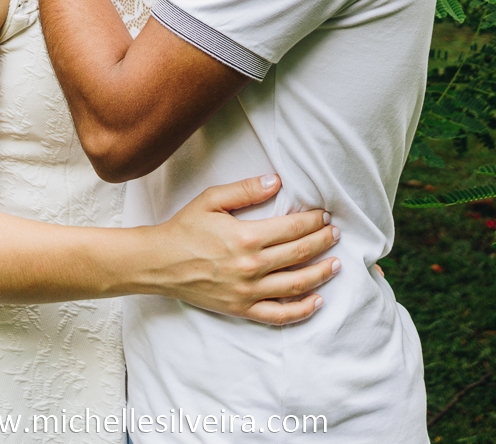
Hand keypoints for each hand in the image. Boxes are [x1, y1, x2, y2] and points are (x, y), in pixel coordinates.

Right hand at [149, 174, 339, 325]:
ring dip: (321, 273)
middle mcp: (251, 266)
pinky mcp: (241, 309)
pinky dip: (302, 310)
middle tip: (336, 234)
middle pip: (299, 254)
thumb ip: (246, 190)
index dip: (312, 221)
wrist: (159, 262)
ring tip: (336, 263)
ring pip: (296, 285)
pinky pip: (279, 315)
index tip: (324, 215)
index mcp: (246, 237)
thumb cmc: (185, 228)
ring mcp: (247, 291)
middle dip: (322, 242)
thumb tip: (276, 180)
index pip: (292, 228)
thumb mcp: (211, 199)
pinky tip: (317, 300)